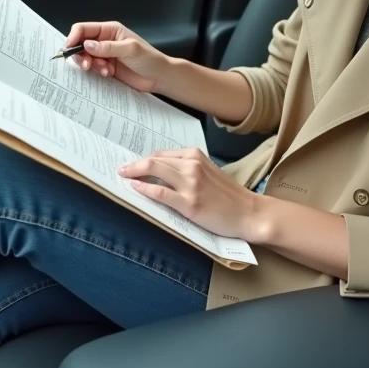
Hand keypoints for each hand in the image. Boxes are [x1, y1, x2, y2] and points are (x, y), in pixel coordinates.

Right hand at [64, 21, 170, 91]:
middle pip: (80, 44)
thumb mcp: (130, 50)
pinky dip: (95, 71)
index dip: (73, 37)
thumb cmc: (150, 59)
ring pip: (85, 57)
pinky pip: (92, 68)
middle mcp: (105, 40)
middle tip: (87, 65)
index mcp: (110, 30)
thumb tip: (87, 45)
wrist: (159, 77)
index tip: (69, 49)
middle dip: (81, 55)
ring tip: (104, 70)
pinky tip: (107, 73)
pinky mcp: (106, 67)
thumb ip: (108, 47)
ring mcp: (105, 54)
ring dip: (90, 65)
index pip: (84, 29)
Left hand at [118, 148, 260, 239]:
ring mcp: (190, 184)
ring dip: (134, 173)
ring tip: (123, 177)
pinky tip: (135, 189)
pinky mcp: (189, 203)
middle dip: (133, 165)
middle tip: (120, 169)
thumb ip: (185, 168)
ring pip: (154, 171)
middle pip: (154, 160)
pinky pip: (159, 192)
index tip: (131, 164)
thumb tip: (156, 172)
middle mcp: (192, 165)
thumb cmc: (227, 195)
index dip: (143, 159)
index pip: (161, 154)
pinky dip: (144, 189)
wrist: (248, 213)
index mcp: (195, 155)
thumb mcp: (207, 172)